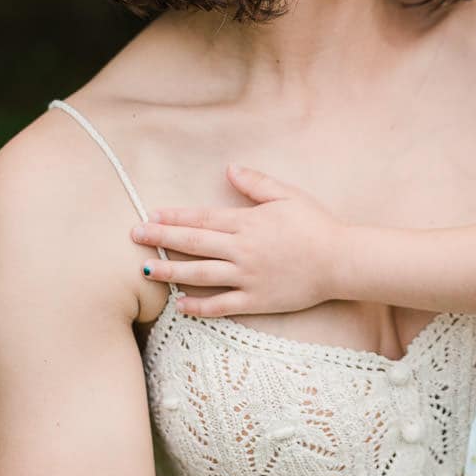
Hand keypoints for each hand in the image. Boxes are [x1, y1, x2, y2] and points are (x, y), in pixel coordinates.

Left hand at [130, 166, 345, 316]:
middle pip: (194, 242)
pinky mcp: (256, 299)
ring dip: (171, 270)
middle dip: (162, 238)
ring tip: (146, 269)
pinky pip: (221, 305)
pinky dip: (199, 306)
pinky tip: (179, 304)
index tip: (152, 214)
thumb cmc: (317, 225)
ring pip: (200, 274)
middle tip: (135, 235)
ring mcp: (247, 276)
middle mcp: (242, 249)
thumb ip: (257, 184)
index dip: (175, 216)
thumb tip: (229, 169)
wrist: (340, 261)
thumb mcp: (288, 196)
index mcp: (248, 222)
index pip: (202, 217)